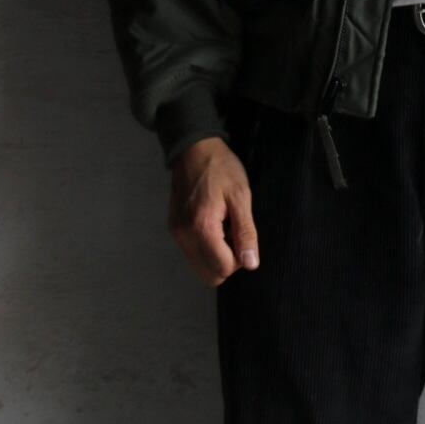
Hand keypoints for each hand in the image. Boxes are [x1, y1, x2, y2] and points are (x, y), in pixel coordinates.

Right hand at [167, 137, 259, 286]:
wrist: (194, 148)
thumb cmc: (222, 168)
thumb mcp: (241, 196)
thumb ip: (245, 232)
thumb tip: (251, 264)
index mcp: (202, 228)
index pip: (222, 268)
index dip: (239, 259)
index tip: (243, 235)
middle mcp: (184, 236)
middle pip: (209, 275)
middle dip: (227, 262)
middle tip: (235, 233)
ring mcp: (176, 233)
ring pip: (199, 267)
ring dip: (216, 256)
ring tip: (225, 227)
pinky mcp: (173, 228)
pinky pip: (192, 253)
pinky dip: (206, 248)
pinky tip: (214, 224)